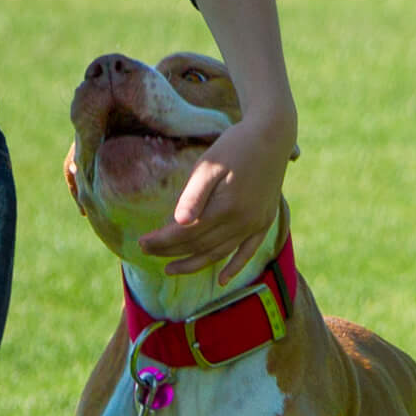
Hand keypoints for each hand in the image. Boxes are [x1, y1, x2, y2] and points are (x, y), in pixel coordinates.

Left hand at [137, 112, 292, 279]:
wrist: (273, 135)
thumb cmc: (236, 146)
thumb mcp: (209, 165)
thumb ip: (194, 195)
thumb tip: (179, 223)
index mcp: (225, 208)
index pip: (186, 234)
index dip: (162, 241)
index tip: (141, 243)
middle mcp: (242, 222)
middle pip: (200, 245)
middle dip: (171, 252)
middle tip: (147, 252)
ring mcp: (255, 224)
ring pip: (220, 253)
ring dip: (195, 264)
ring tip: (171, 269)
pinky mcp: (264, 221)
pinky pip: (248, 251)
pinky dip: (235, 266)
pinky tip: (223, 280)